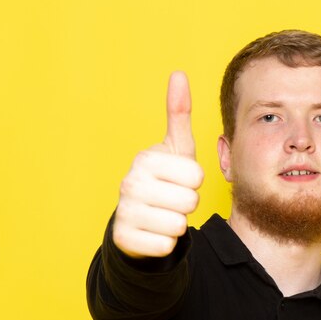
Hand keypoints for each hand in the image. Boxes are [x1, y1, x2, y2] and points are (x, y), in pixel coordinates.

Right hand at [112, 72, 203, 257]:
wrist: (136, 218)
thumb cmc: (163, 180)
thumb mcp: (174, 148)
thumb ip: (179, 114)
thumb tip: (179, 74)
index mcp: (145, 158)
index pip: (196, 175)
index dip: (193, 181)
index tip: (178, 179)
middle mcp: (129, 182)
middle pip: (190, 201)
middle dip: (187, 203)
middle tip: (171, 199)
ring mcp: (124, 211)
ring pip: (179, 225)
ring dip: (176, 224)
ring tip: (162, 214)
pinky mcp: (124, 239)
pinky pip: (166, 246)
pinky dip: (165, 243)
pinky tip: (153, 232)